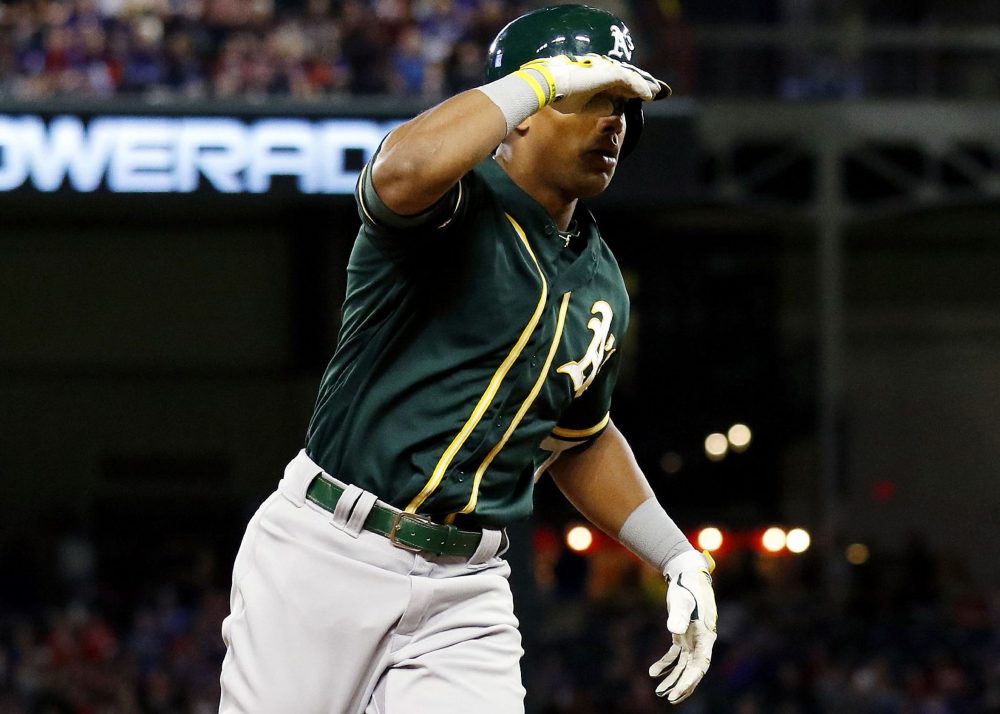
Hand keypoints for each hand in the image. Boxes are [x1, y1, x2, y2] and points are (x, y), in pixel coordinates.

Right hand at [519, 53, 659, 103]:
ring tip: (657, 93)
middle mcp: (603, 72)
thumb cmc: (559, 97)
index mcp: (596, 79)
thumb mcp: (582, 106)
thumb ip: (599, 105)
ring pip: (632, 78)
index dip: (633, 90)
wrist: (549, 86)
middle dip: (645, 84)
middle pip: (630, 78)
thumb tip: (614, 107)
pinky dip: (640, 88)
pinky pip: (630, 82)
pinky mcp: (608, 74)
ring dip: (646, 86)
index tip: (644, 97)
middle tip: (659, 92)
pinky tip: (649, 96)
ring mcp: (606, 71)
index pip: (620, 83)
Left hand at [649, 550, 717, 703]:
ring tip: (659, 691)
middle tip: (668, 697)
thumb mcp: (683, 600)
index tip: (678, 692)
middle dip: (682, 685)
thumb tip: (674, 630)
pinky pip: (675, 654)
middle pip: (693, 669)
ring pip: (684, 665)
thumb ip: (679, 616)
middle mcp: (701, 640)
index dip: (690, 680)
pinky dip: (665, 663)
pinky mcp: (682, 634)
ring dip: (673, 678)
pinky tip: (653, 671)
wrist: (685, 573)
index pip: (701, 664)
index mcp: (706, 635)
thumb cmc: (686, 587)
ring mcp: (692, 638)